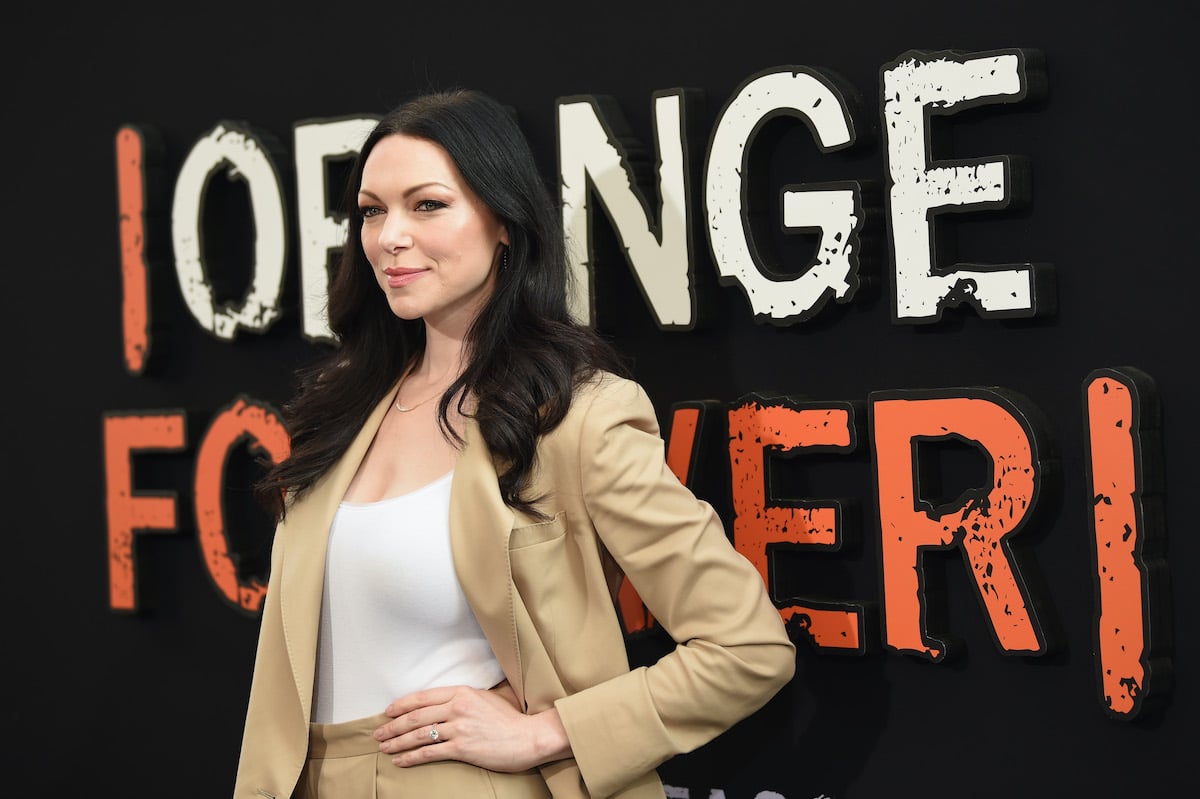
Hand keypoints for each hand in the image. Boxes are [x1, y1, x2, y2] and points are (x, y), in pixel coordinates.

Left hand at [374, 681, 570, 770]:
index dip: (402, 705)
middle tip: (378, 733)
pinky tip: (401, 761)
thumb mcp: (486, 698)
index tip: (388, 712)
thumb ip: (464, 699)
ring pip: (419, 734)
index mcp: (462, 692)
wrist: (528, 737)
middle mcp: (458, 707)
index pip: (423, 697)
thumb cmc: (510, 719)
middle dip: (393, 726)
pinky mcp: (462, 748)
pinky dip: (411, 757)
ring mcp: (459, 728)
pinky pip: (429, 752)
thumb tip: (444, 703)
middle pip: (416, 716)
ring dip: (397, 742)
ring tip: (385, 748)